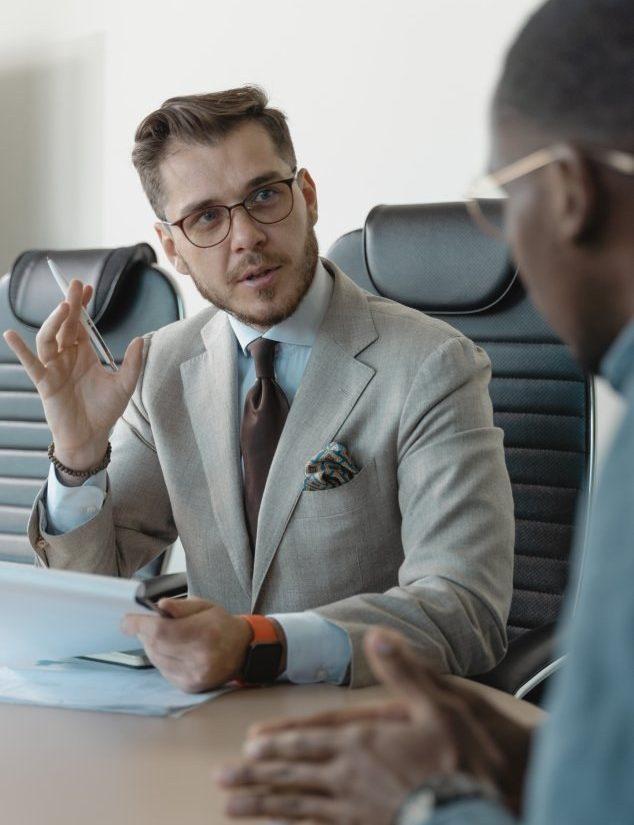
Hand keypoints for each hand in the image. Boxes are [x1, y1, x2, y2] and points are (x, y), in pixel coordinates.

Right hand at [3, 279, 142, 470]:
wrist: (92, 437)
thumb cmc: (105, 411)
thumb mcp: (124, 385)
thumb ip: (131, 363)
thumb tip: (140, 339)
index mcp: (84, 353)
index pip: (80, 324)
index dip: (82, 306)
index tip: (87, 288)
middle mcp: (67, 357)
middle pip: (65, 325)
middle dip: (70, 305)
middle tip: (75, 285)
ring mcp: (54, 368)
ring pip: (48, 339)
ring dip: (54, 322)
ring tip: (63, 307)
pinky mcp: (45, 383)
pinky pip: (31, 364)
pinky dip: (20, 350)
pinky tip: (10, 334)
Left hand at [121, 597, 252, 691]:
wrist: (242, 650)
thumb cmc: (221, 624)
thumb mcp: (205, 606)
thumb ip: (181, 606)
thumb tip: (160, 606)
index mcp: (205, 633)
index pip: (160, 631)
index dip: (138, 625)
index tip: (127, 621)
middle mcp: (200, 658)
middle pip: (155, 645)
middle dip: (145, 633)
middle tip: (147, 623)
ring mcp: (194, 675)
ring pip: (156, 659)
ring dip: (152, 646)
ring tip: (163, 635)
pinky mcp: (189, 686)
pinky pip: (163, 670)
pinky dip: (161, 658)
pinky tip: (172, 650)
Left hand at [216, 628, 533, 821]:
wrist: (478, 811)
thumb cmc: (461, 758)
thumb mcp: (438, 704)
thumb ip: (404, 670)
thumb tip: (377, 635)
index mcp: (362, 743)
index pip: (310, 741)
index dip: (278, 742)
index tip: (248, 745)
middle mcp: (349, 776)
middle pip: (292, 774)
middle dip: (255, 774)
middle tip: (221, 778)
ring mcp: (354, 807)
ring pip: (297, 806)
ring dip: (262, 805)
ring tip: (230, 807)